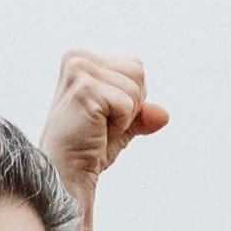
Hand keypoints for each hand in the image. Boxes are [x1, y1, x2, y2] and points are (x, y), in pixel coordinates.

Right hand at [41, 51, 168, 201]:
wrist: (65, 172)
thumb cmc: (86, 148)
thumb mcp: (120, 124)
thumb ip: (141, 113)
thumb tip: (164, 115)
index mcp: (81, 58)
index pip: (134, 66)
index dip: (130, 97)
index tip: (104, 116)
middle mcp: (77, 58)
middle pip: (138, 71)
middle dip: (131, 104)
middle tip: (102, 123)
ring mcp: (79, 71)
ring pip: (135, 86)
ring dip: (125, 115)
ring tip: (98, 126)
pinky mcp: (85, 89)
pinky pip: (128, 104)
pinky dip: (121, 124)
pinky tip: (96, 131)